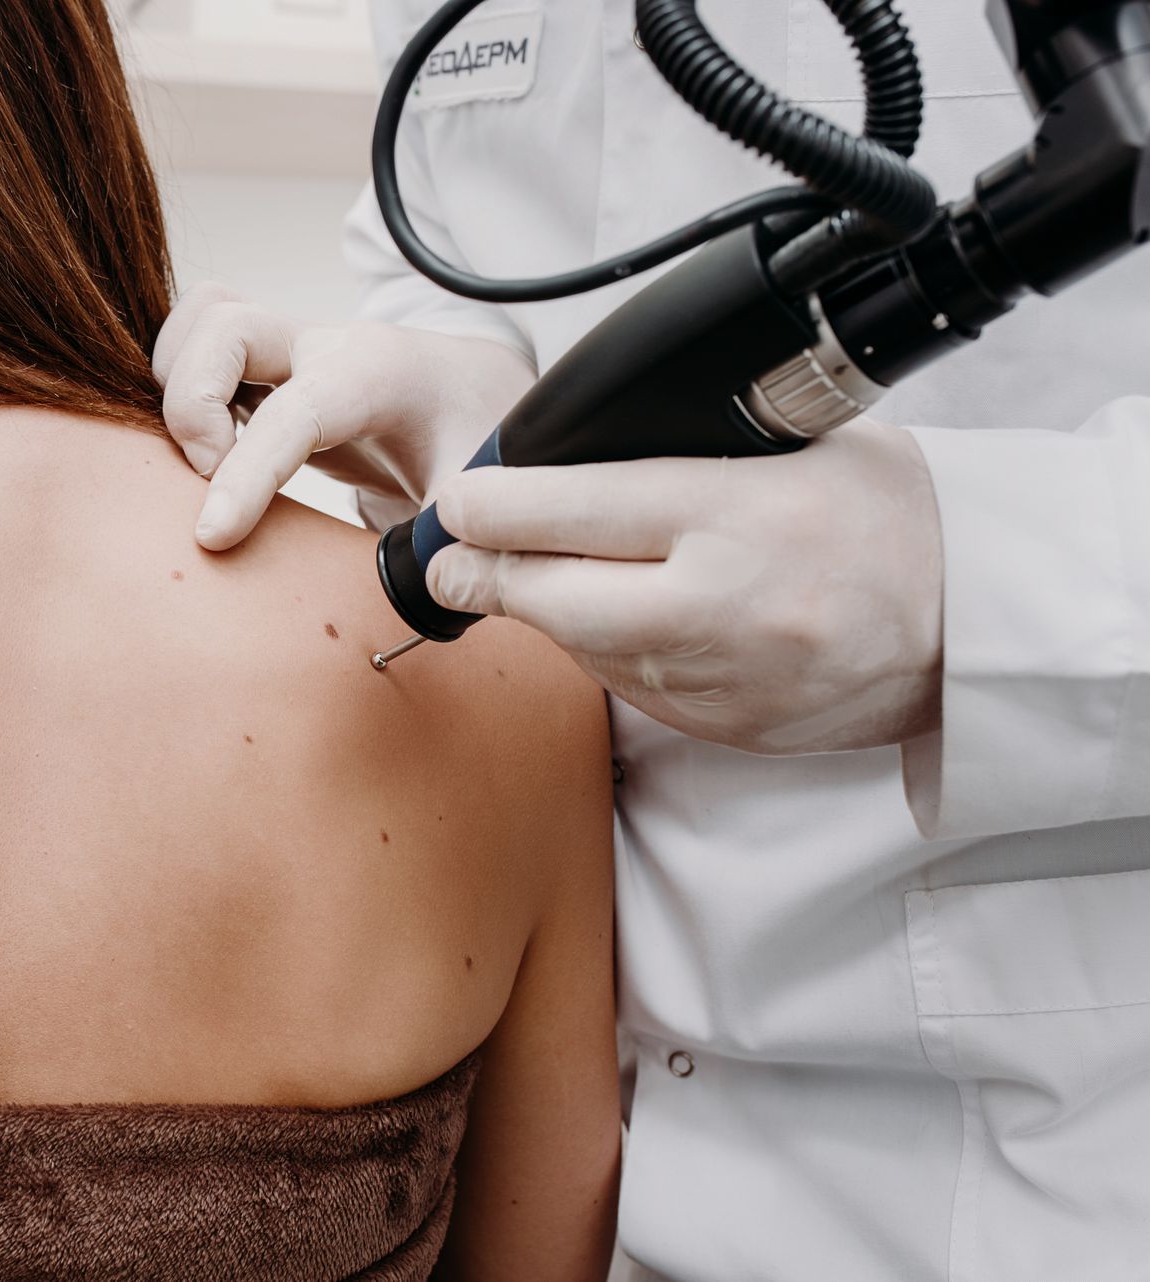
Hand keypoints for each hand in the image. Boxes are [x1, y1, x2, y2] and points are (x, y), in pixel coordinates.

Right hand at [151, 283, 534, 549]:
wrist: (477, 391)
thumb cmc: (472, 438)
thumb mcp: (480, 491)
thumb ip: (451, 536)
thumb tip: (421, 587)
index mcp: (376, 375)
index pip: (291, 413)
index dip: (243, 476)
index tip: (213, 537)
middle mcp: (324, 346)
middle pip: (224, 327)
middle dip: (193, 406)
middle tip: (210, 483)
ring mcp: (288, 348)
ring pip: (200, 322)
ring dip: (177, 387)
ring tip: (205, 461)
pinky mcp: (264, 365)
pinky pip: (198, 344)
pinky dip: (178, 385)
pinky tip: (204, 449)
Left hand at [425, 419, 944, 753]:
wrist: (972, 627)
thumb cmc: (886, 518)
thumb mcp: (796, 447)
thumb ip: (679, 453)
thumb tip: (553, 459)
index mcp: (738, 515)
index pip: (572, 508)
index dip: (491, 505)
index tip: (455, 499)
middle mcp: (718, 606)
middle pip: (548, 595)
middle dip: (481, 573)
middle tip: (448, 556)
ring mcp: (715, 680)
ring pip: (576, 646)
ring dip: (540, 611)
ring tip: (529, 573)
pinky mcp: (716, 728)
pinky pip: (622, 687)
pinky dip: (598, 650)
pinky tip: (607, 617)